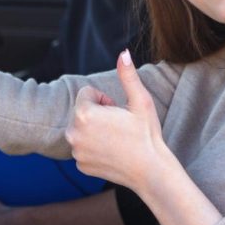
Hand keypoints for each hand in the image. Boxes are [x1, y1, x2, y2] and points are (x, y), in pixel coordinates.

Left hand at [65, 49, 167, 191]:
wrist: (151, 171)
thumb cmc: (147, 134)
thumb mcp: (140, 101)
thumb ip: (127, 75)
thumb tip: (123, 53)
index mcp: (84, 114)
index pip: (86, 93)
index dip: (105, 99)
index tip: (118, 110)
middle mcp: (74, 133)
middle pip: (82, 111)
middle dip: (98, 114)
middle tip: (118, 125)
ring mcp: (76, 152)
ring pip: (82, 129)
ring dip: (95, 130)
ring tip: (116, 138)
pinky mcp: (80, 165)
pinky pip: (83, 147)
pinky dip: (94, 147)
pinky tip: (112, 152)